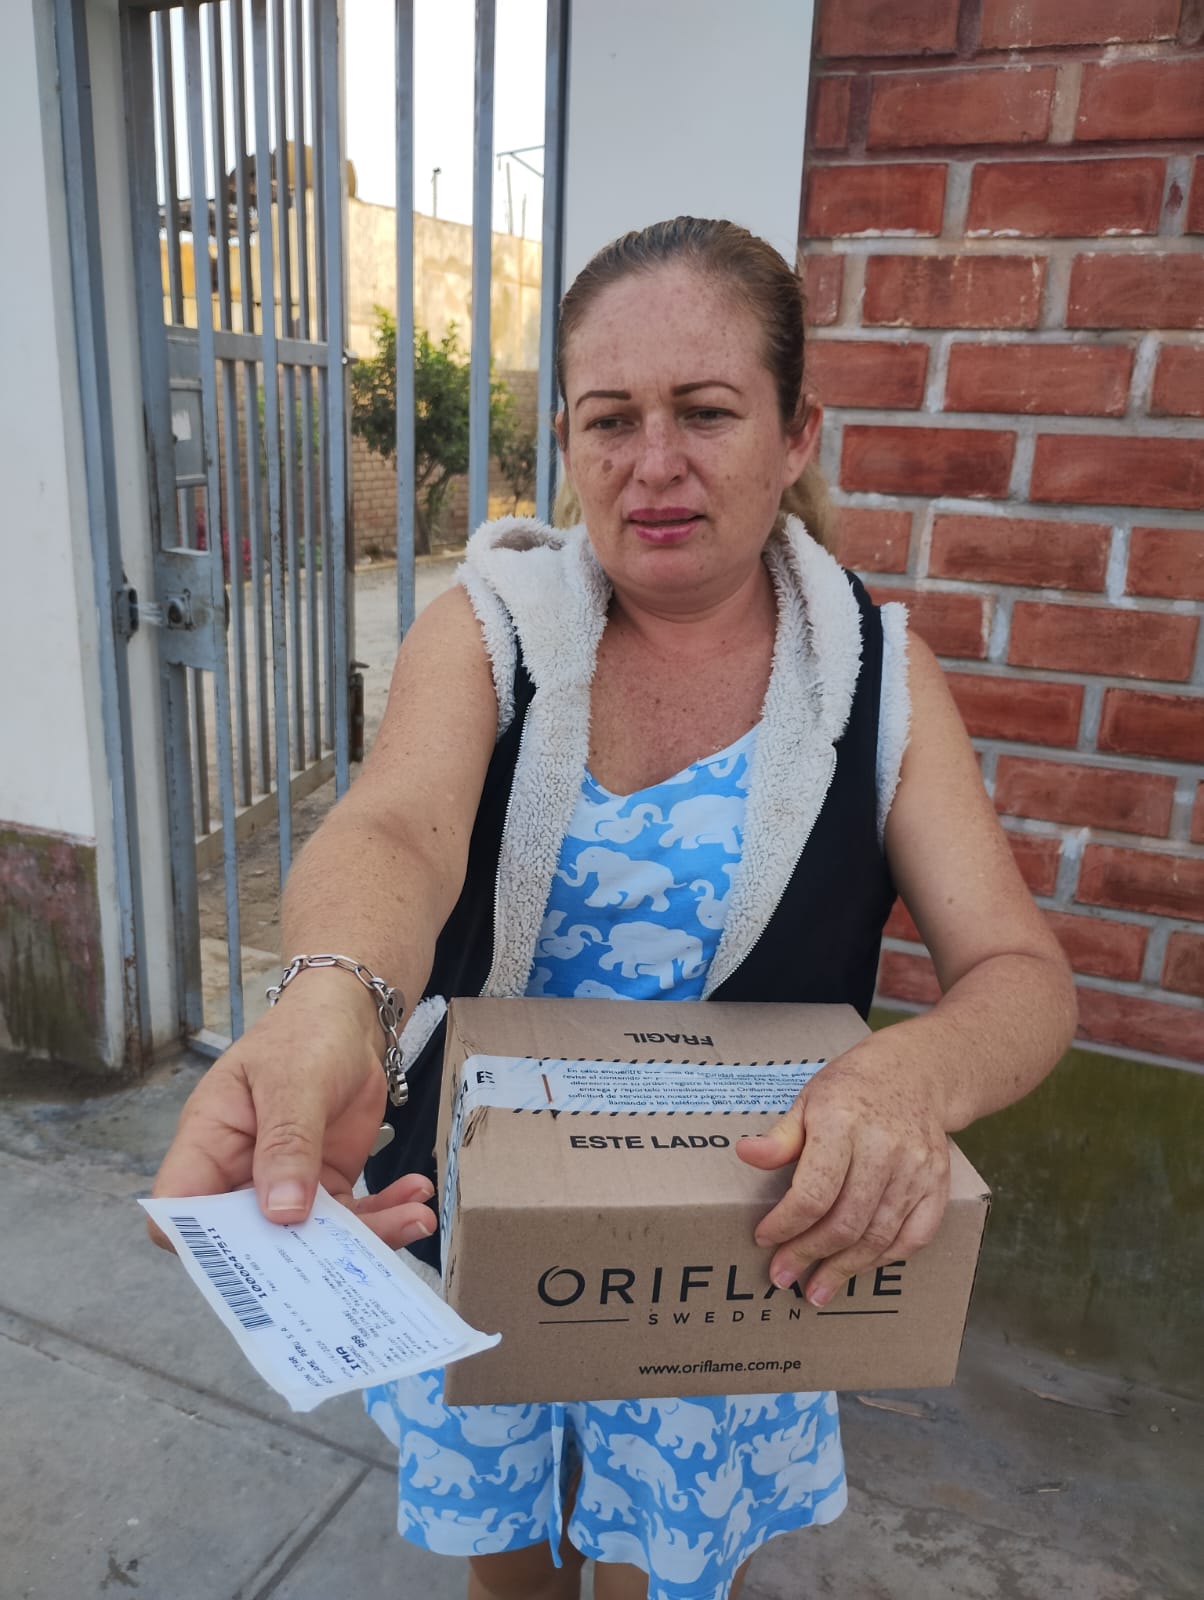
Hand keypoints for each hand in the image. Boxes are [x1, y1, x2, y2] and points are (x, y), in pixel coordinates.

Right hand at [148, 991, 435, 1251]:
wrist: (347, 1021)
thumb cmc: (302, 1036)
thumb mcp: (293, 1080)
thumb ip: (287, 1142)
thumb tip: (281, 1212)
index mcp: (208, 1144)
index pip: (178, 1209)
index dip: (199, 1244)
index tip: (248, 1258)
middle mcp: (240, 1176)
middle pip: (252, 1241)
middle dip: (301, 1260)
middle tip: (352, 1261)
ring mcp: (286, 1187)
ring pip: (313, 1239)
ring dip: (365, 1238)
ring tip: (414, 1220)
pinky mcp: (328, 1188)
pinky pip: (352, 1219)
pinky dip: (386, 1215)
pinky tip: (416, 1200)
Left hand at [736, 1037, 950, 1305]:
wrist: (916, 1072)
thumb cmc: (852, 1087)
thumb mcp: (808, 1100)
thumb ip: (781, 1137)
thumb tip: (745, 1154)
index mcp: (843, 1124)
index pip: (813, 1192)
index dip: (786, 1224)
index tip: (764, 1240)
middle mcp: (883, 1149)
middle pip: (845, 1221)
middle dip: (809, 1255)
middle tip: (783, 1276)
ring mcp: (916, 1169)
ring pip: (878, 1236)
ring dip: (845, 1269)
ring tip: (817, 1289)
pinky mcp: (938, 1185)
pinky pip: (914, 1237)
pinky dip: (884, 1259)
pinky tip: (859, 1268)